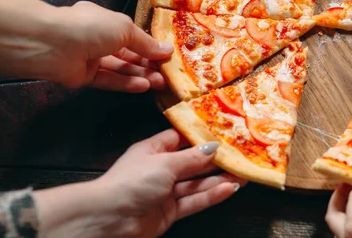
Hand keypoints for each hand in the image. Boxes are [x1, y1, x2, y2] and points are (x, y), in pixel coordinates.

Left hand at [35, 129, 245, 237]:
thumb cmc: (133, 181)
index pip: (181, 138)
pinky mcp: (169, 212)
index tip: (224, 132)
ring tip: (242, 174)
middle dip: (215, 160)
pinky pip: (193, 201)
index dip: (201, 136)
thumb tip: (213, 146)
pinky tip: (229, 189)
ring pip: (196, 183)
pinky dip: (211, 196)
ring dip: (218, 179)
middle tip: (240, 155)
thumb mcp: (165, 162)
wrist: (109, 218)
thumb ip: (192, 157)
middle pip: (192, 162)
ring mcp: (165, 192)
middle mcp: (160, 168)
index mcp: (154, 149)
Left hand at [47, 1, 173, 91]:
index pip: (132, 35)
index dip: (150, 46)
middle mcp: (97, 38)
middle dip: (148, 63)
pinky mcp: (83, 77)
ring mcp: (89, 58)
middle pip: (127, 54)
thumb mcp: (125, 29)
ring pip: (120, 69)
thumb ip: (146, 43)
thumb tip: (167, 49)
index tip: (167, 56)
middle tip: (168, 73)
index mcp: (105, 21)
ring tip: (160, 82)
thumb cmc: (90, 26)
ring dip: (141, 75)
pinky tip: (143, 86)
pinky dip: (126, 84)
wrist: (51, 44)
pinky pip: (108, 80)